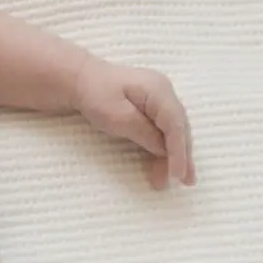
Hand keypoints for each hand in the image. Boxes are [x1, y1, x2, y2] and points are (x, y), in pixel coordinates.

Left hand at [74, 59, 195, 188]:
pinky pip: (162, 130)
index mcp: (158, 90)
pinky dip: (162, 148)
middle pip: (179, 128)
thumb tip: (165, 150)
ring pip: (172, 131)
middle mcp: (164, 93)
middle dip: (181, 157)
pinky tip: (161, 165)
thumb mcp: (116, 116)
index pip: (175, 124)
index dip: (178, 151)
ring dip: (173, 156)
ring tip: (169, 180)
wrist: (78, 79)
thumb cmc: (93, 94)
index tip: (176, 175)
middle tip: (185, 182)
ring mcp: (159, 99)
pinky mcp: (151, 108)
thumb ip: (144, 133)